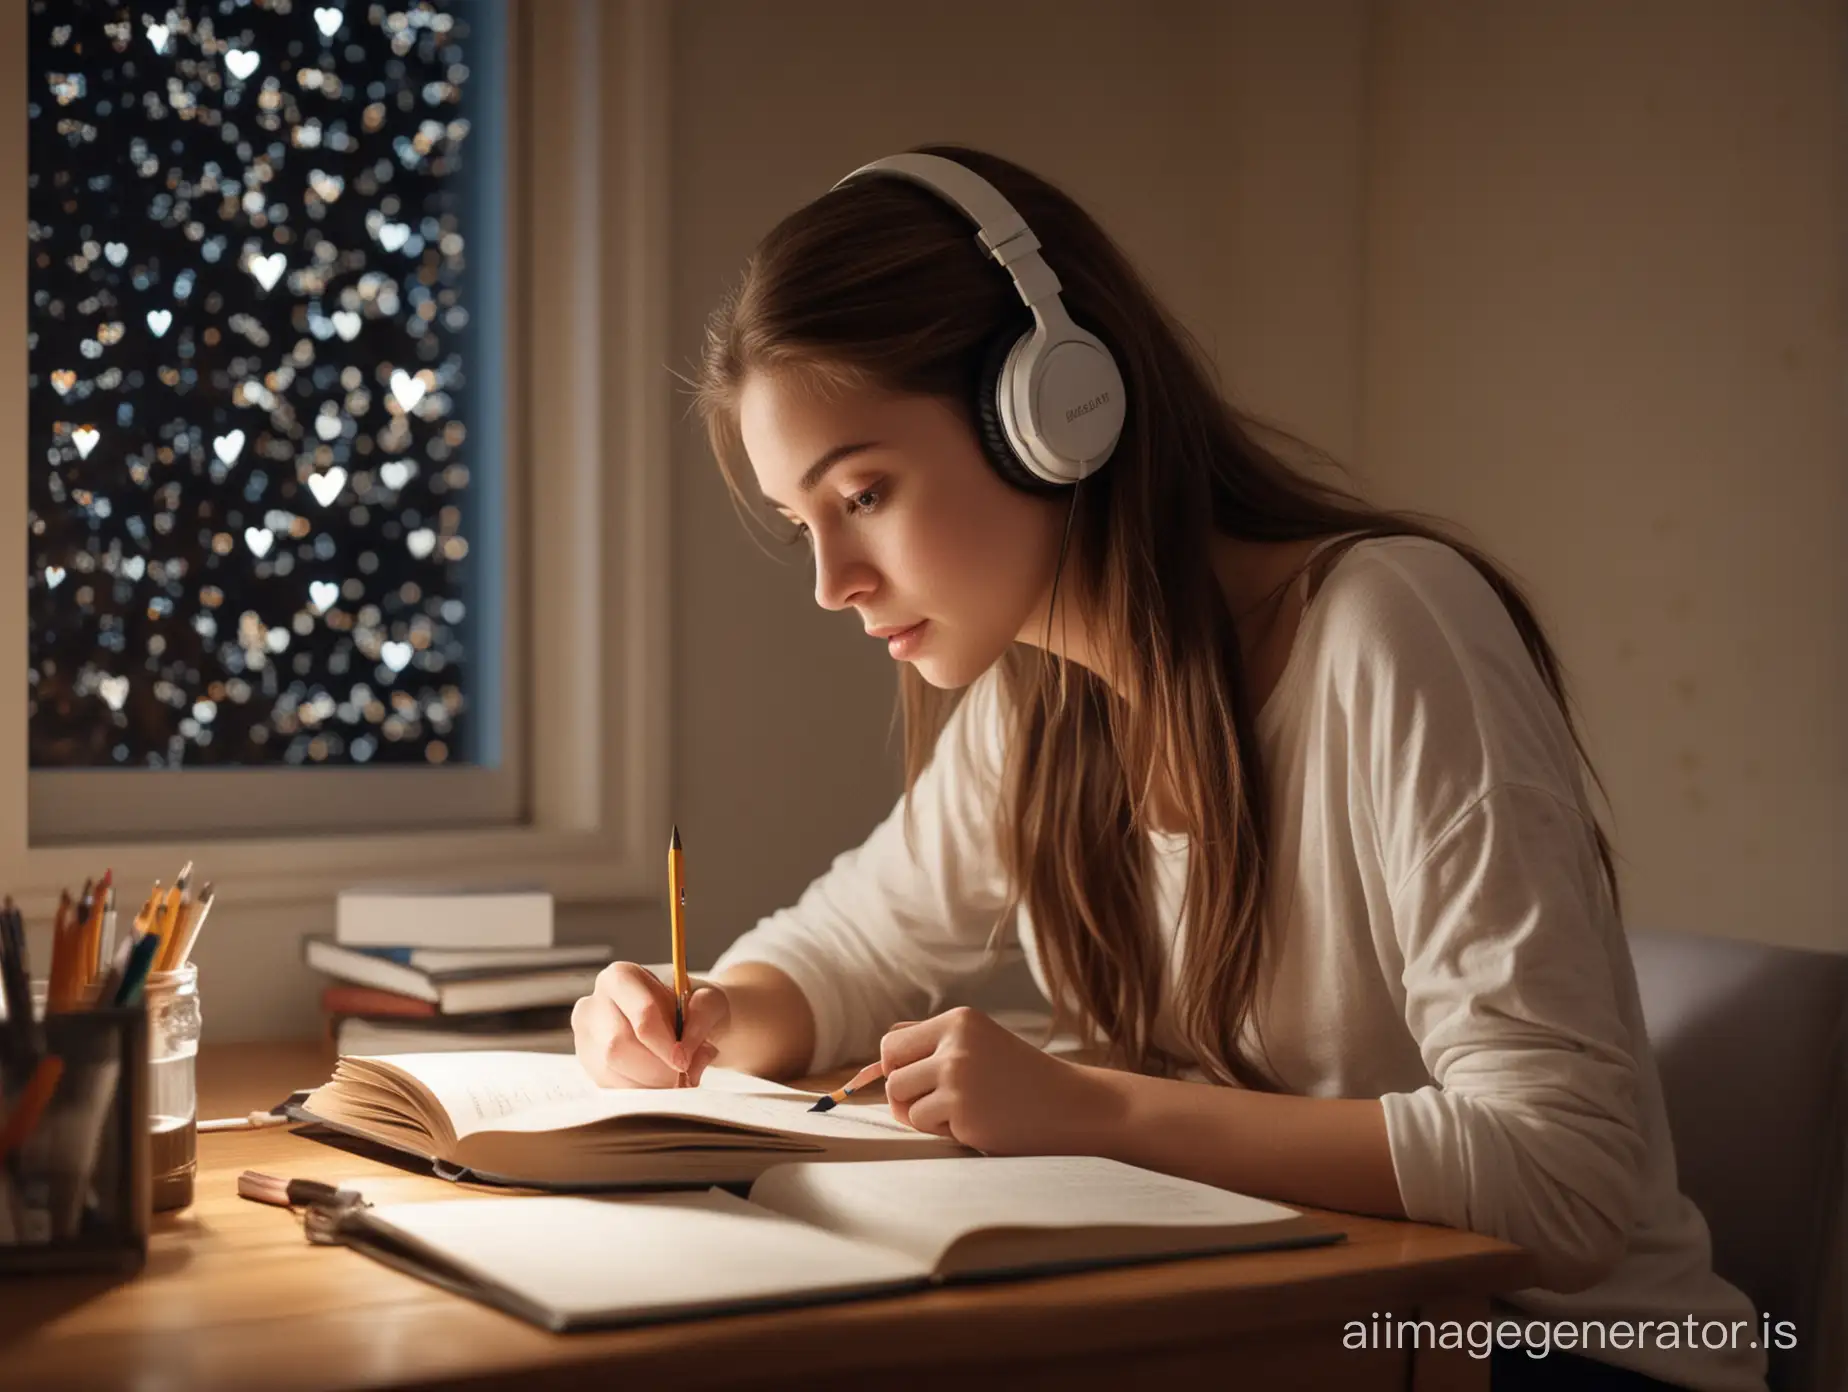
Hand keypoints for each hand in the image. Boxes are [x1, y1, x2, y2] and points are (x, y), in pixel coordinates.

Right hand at [572, 961, 727, 1087]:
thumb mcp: (709, 1001)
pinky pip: (610, 1087)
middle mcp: (594, 1003)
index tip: (684, 1062)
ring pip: (611, 1070)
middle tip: (684, 1076)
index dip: (665, 1045)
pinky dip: (640, 1091)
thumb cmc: (693, 1006)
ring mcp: (585, 1036)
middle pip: (618, 1046)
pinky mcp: (587, 1063)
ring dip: (650, 1084)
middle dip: (656, 1069)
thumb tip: (683, 1054)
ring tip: (678, 1078)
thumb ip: (701, 1017)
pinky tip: (660, 1082)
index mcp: (621, 977)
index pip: (642, 1015)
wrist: (682, 1019)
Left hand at [879, 1006, 1119, 1154]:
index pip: (892, 1041)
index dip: (897, 1066)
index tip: (920, 1081)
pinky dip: (942, 1131)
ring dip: (923, 1114)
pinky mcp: (961, 1109)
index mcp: (958, 1021)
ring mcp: (957, 1076)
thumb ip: (934, 1045)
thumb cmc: (1021, 1080)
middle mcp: (954, 1042)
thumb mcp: (981, 1045)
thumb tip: (877, 1063)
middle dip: (904, 1094)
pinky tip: (977, 1123)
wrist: (1072, 1106)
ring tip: (962, 1112)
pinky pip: (922, 1124)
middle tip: (938, 1103)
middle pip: (890, 1073)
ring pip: (900, 1101)